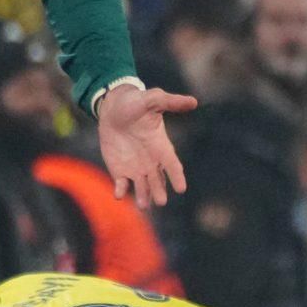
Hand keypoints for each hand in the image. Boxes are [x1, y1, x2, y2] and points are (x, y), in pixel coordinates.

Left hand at [95, 85, 197, 209]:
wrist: (113, 109)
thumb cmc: (136, 103)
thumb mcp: (152, 100)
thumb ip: (170, 102)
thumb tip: (193, 101)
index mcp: (161, 147)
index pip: (172, 165)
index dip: (177, 176)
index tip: (181, 189)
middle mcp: (151, 161)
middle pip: (158, 180)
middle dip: (159, 191)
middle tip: (161, 202)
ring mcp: (136, 168)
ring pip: (142, 187)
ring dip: (143, 196)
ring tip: (143, 206)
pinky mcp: (120, 171)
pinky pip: (121, 184)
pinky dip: (120, 190)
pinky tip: (119, 194)